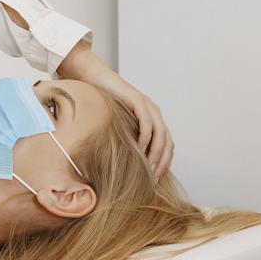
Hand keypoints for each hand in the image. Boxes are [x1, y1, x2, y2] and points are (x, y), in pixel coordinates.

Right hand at [56, 42, 174, 177]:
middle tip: (153, 180)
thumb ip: (124, 140)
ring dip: (156, 154)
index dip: (164, 163)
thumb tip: (123, 165)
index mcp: (152, 121)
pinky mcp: (138, 101)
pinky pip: (147, 123)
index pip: (166, 146)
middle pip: (167, 143)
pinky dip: (145, 138)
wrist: (93, 79)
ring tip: (148, 169)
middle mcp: (154, 114)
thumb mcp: (116, 127)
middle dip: (162, 163)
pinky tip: (139, 149)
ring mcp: (148, 106)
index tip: (154, 180)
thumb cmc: (101, 104)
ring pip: (160, 135)